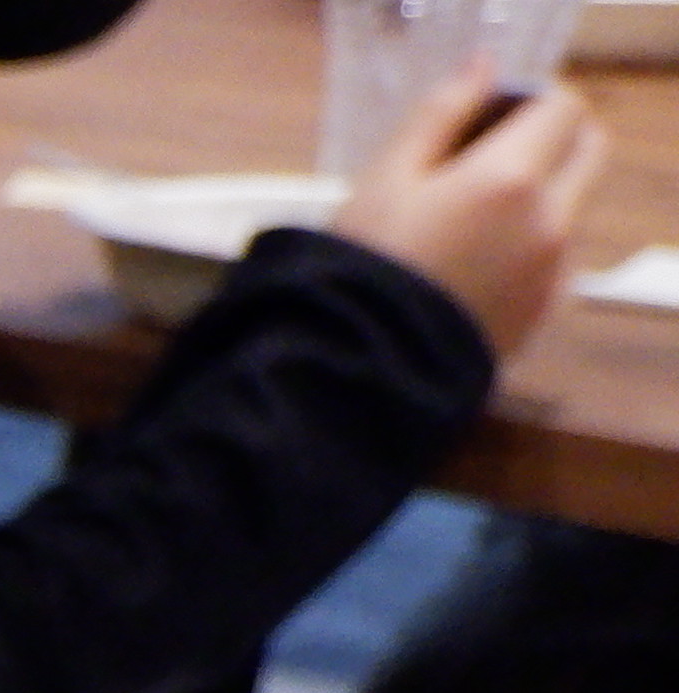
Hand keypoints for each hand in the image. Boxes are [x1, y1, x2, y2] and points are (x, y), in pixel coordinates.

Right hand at [334, 70, 609, 358]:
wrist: (355, 371)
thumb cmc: (359, 270)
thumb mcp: (384, 179)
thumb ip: (441, 113)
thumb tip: (481, 69)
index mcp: (510, 178)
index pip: (562, 106)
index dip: (527, 101)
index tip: (484, 118)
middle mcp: (549, 220)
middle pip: (588, 149)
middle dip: (552, 139)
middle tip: (489, 157)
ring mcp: (552, 270)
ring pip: (573, 204)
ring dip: (540, 195)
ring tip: (466, 224)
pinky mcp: (544, 310)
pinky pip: (556, 258)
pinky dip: (530, 246)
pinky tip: (472, 267)